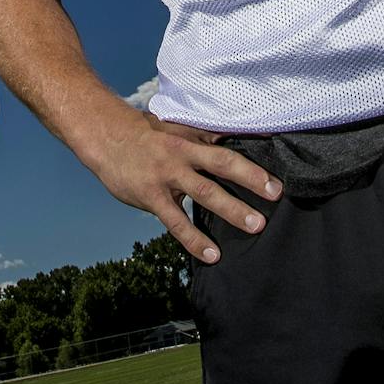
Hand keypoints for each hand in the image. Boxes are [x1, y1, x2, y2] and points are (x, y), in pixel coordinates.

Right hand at [90, 108, 281, 264]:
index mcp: (191, 139)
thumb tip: (241, 137)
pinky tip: (212, 255)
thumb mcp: (178, 129)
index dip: (251, 151)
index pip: (227, 144)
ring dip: (232, 210)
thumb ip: (207, 137)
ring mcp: (167, 176)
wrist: (107, 138)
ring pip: (204, 194)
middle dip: (251, 179)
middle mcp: (182, 155)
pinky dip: (194, 240)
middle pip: (222, 165)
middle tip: (277, 194)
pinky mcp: (151, 197)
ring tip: (256, 225)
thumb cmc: (148, 134)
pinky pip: (176, 222)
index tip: (277, 159)